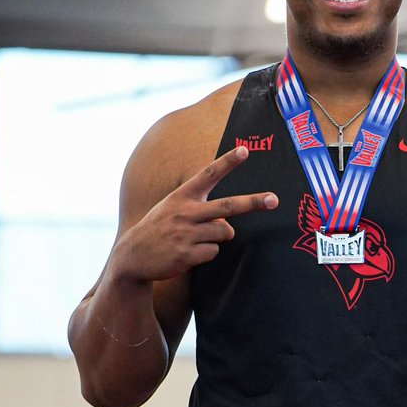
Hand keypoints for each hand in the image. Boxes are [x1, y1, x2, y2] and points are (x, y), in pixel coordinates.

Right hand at [112, 145, 277, 282]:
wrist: (133, 256)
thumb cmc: (160, 229)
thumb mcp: (172, 208)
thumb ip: (202, 211)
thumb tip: (228, 226)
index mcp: (182, 196)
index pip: (208, 175)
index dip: (227, 162)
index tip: (245, 150)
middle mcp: (185, 212)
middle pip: (227, 207)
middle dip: (253, 202)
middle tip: (274, 200)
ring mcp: (186, 234)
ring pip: (224, 233)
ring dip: (218, 237)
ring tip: (196, 238)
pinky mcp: (187, 254)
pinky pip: (213, 252)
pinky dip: (207, 253)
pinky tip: (189, 252)